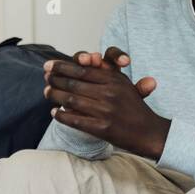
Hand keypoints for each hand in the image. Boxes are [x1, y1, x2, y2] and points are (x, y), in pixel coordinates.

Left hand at [44, 47, 170, 158]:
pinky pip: (75, 120)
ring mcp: (105, 111)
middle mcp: (109, 93)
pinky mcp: (102, 128)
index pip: (82, 70)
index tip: (49, 65)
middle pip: (73, 83)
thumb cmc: (135, 107)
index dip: (62, 67)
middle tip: (46, 78)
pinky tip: (55, 112)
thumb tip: (86, 61)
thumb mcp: (124, 84)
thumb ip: (106, 72)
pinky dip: (61, 116)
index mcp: (114, 80)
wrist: (148, 132)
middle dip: (55, 80)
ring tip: (47, 93)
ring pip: (71, 100)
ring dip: (55, 96)